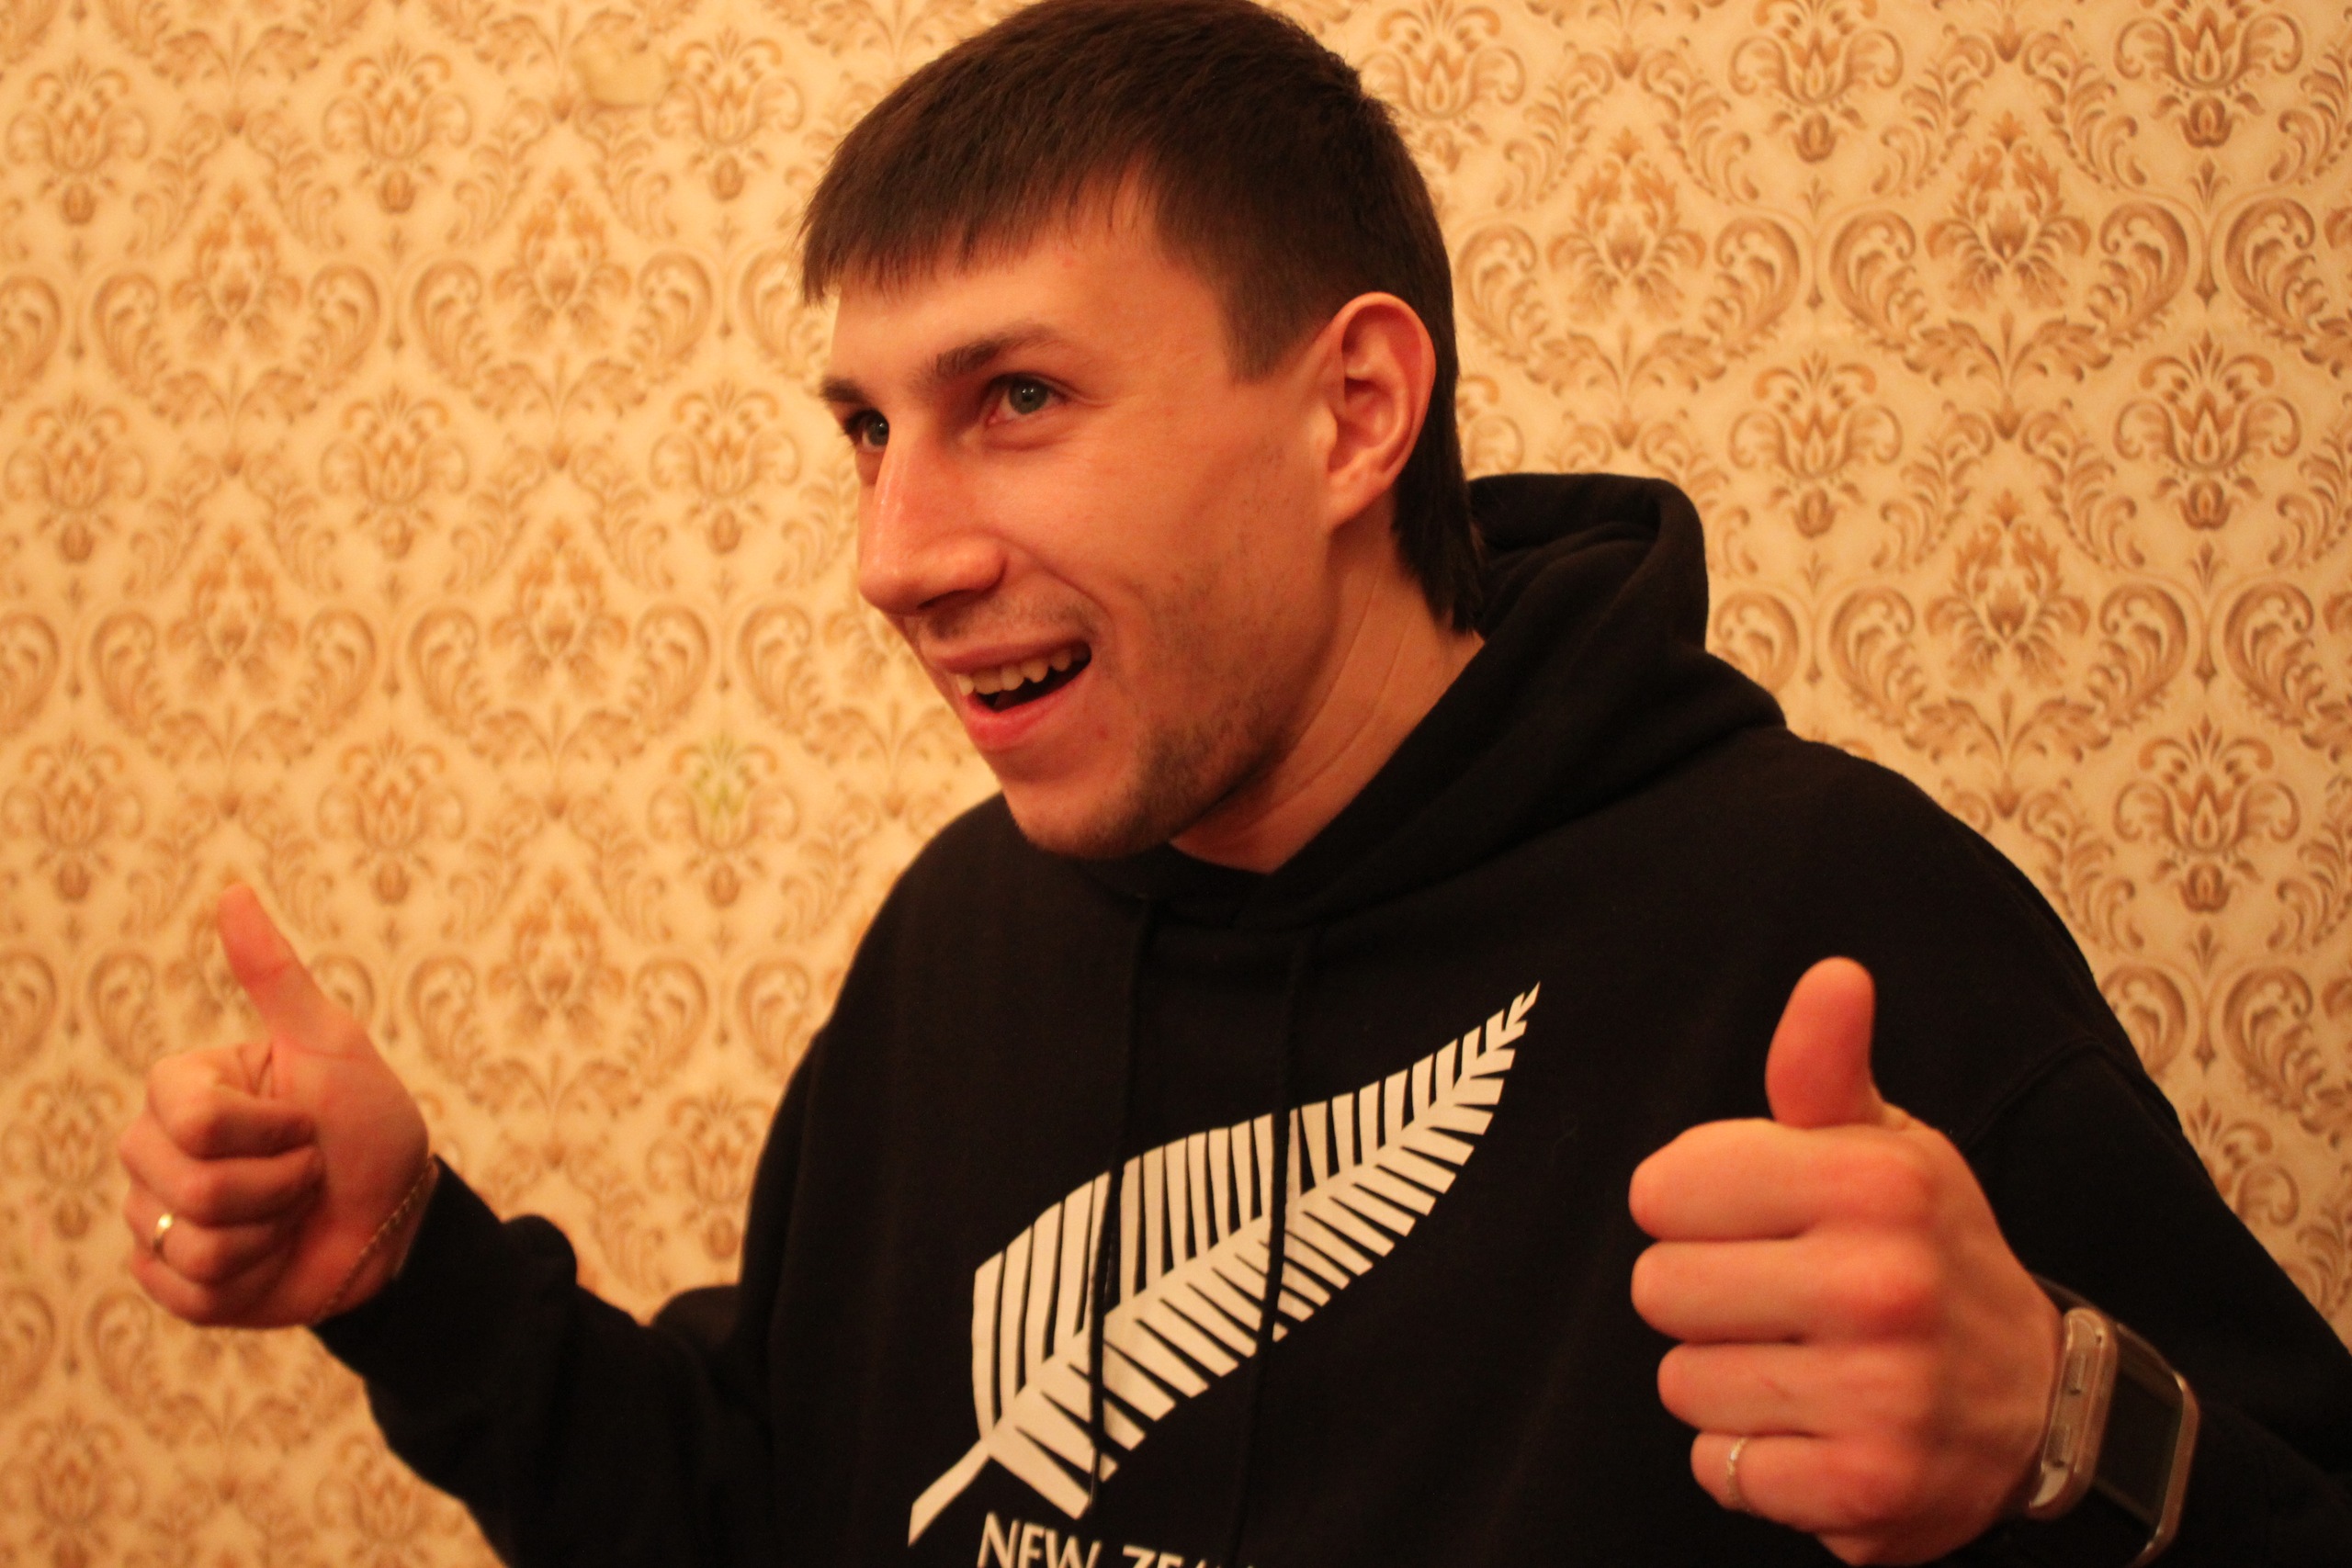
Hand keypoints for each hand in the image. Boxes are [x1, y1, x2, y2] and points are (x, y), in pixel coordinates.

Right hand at [117, 885, 430, 1326]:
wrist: (395, 1217)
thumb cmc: (368, 1123)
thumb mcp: (332, 1044)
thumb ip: (276, 976)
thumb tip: (232, 890)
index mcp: (181, 1090)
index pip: (197, 1119)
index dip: (271, 1130)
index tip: (304, 1122)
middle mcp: (152, 1151)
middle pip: (190, 1186)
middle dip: (277, 1185)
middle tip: (306, 1171)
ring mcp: (154, 1218)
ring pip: (190, 1241)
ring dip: (269, 1233)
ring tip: (292, 1213)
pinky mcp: (171, 1282)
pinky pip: (188, 1291)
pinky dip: (250, 1278)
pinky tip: (272, 1257)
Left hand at [1627, 958, 2060, 1564]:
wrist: (2041, 1406)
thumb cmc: (1929, 1253)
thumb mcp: (1889, 1146)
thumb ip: (1824, 1067)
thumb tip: (1833, 976)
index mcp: (1874, 1183)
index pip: (1662, 1191)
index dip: (1691, 1207)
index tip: (1751, 1219)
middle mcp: (1881, 1285)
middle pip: (1657, 1289)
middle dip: (1702, 1296)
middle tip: (1778, 1298)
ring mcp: (1878, 1394)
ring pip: (1681, 1381)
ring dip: (1723, 1380)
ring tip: (1803, 1363)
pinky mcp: (1864, 1487)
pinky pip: (1717, 1467)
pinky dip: (1749, 1458)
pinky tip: (1814, 1428)